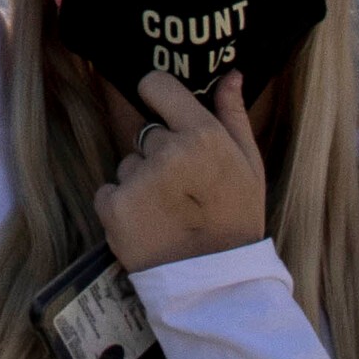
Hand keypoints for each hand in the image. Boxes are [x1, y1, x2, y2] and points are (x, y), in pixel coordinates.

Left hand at [91, 68, 267, 270]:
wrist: (216, 284)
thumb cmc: (237, 221)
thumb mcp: (250, 166)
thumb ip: (233, 116)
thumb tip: (230, 74)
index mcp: (202, 135)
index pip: (157, 85)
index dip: (158, 95)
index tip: (165, 111)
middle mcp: (167, 152)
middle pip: (147, 134)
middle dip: (160, 155)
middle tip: (185, 190)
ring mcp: (138, 180)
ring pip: (128, 164)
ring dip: (140, 183)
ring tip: (169, 212)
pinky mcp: (114, 208)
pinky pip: (108, 191)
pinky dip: (121, 206)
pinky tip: (148, 225)